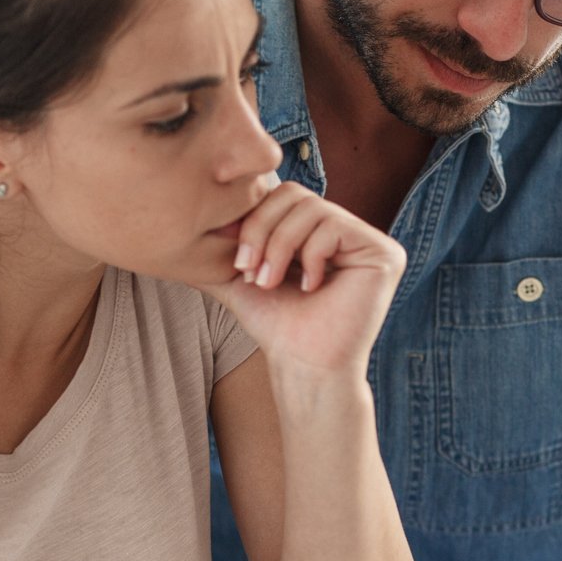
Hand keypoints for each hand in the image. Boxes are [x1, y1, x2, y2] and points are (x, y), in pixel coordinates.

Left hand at [212, 181, 406, 377]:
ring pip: (312, 208)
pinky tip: (311, 288)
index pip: (283, 195)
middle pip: (296, 194)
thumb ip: (217, 246)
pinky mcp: (385, 253)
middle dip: (263, 231)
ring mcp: (370, 240)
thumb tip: (176, 219)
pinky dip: (311, 256)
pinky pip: (335, 227)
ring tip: (271, 282)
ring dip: (281, 247)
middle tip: (251, 272)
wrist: (303, 366)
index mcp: (320, 231)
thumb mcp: (239, 276)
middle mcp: (349, 231)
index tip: (238, 262)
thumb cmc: (276, 326)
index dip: (254, 219)